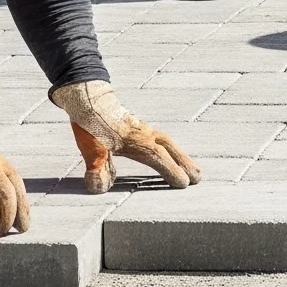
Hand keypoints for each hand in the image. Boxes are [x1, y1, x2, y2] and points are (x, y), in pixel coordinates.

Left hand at [52, 81, 201, 193]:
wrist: (88, 98)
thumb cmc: (91, 124)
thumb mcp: (91, 149)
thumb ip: (97, 169)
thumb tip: (98, 188)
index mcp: (137, 141)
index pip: (159, 158)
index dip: (172, 171)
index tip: (184, 184)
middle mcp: (145, 134)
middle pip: (171, 149)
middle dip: (185, 163)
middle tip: (198, 178)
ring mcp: (142, 129)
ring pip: (167, 143)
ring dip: (180, 155)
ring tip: (190, 167)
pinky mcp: (137, 127)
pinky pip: (160, 139)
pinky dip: (169, 148)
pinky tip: (167, 153)